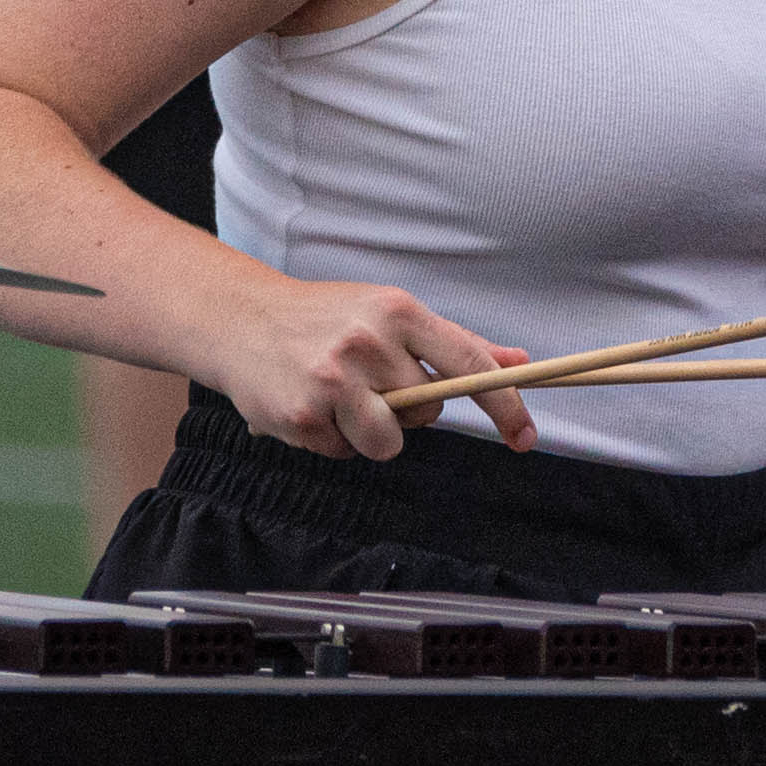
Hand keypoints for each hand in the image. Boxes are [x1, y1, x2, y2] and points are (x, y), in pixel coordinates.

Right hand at [197, 274, 535, 463]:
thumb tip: (518, 361)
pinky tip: (309, 406)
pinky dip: (330, 439)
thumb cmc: (325, 318)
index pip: (470, 365)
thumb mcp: (390, 314)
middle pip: (426, 412)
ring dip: (370, 434)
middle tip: (368, 381)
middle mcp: (367, 343)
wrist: (240, 320)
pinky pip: (342, 453)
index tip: (525, 437)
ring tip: (339, 400)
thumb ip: (454, 344)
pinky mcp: (300, 416)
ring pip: (388, 443)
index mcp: (398, 312)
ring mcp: (331, 381)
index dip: (505, 405)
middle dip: (405, 409)